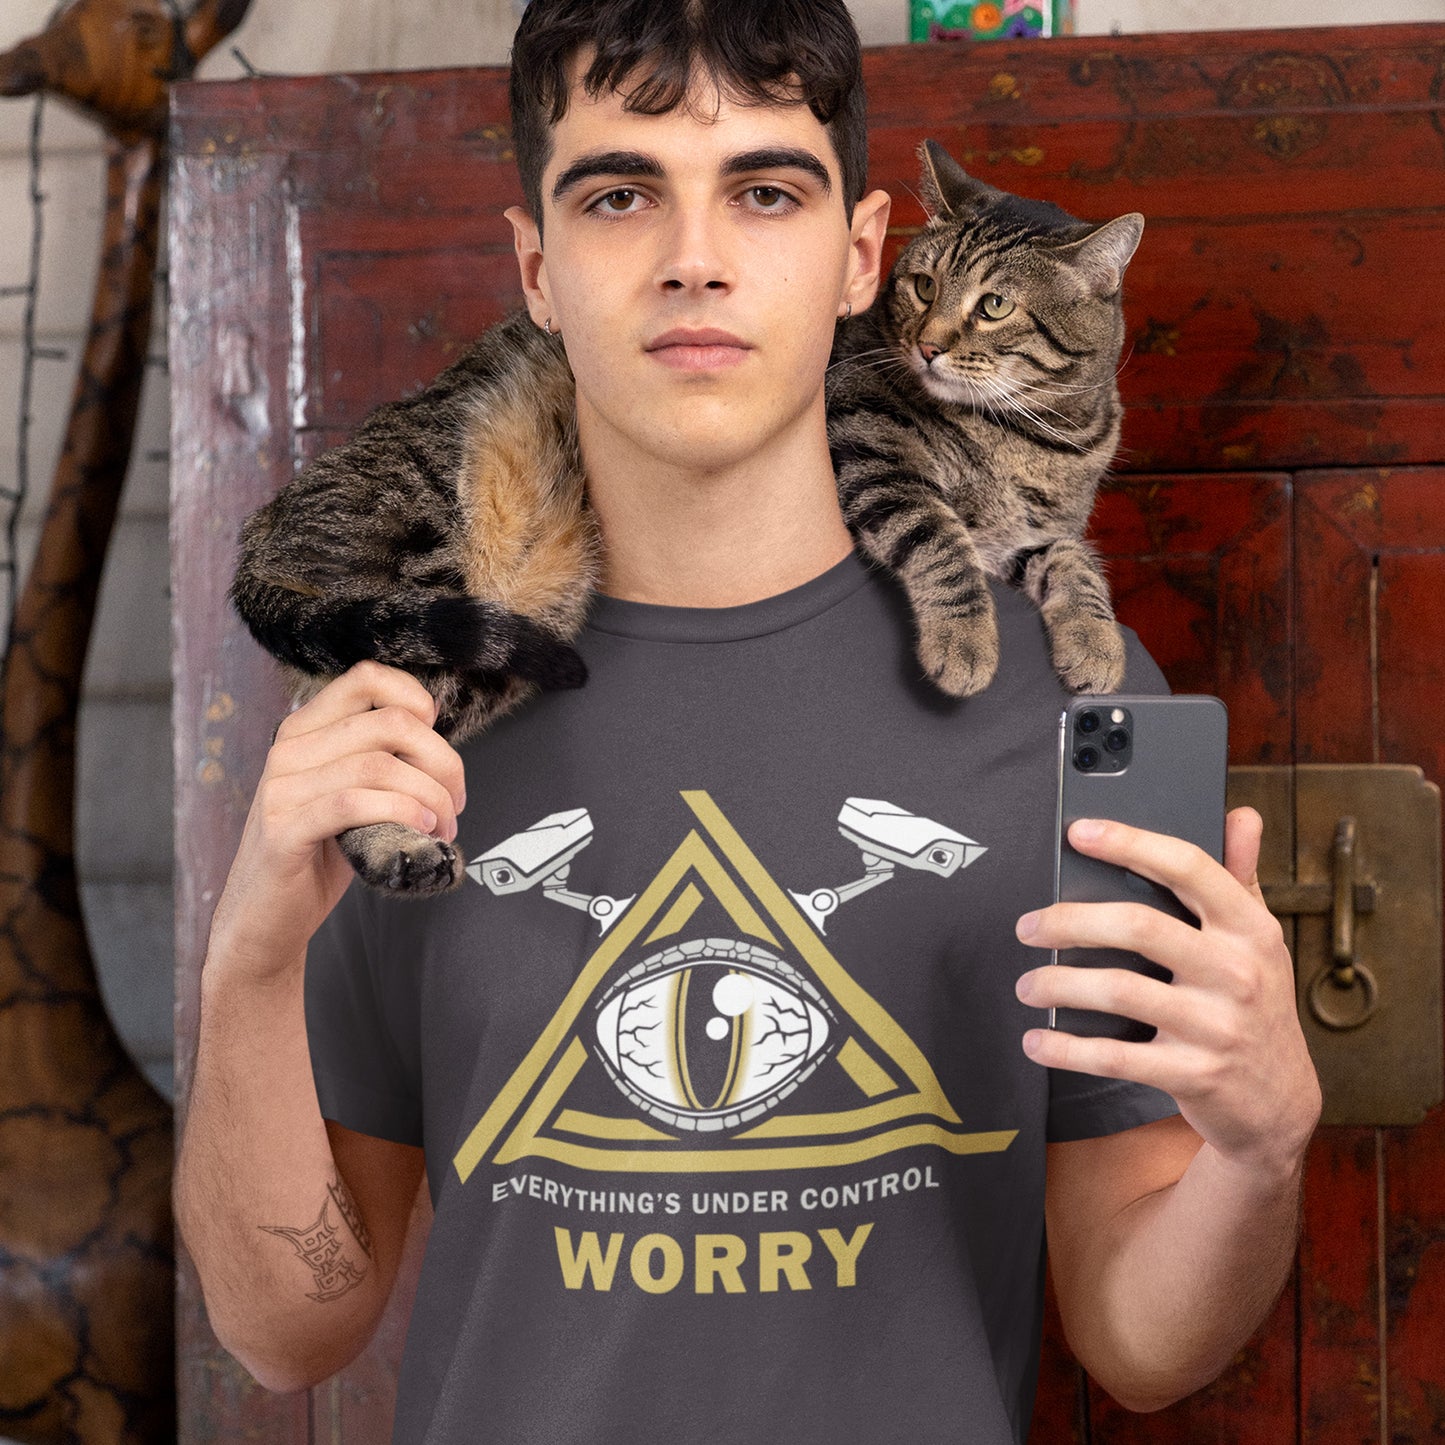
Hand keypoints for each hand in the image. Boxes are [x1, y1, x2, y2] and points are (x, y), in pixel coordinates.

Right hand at [207, 661, 466, 981]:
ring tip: (442, 825)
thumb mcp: (352, 795)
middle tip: (454, 800)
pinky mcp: (283, 830)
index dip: (415, 699)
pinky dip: (400, 812)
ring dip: (429, 796)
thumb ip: (382, 762)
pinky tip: (420, 828)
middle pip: (389, 724)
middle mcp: (290, 749)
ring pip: (378, 766)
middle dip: (441, 761)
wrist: (266, 918)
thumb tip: (440, 746)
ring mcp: (281, 788)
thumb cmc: (318, 855)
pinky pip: (353, 804)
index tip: (437, 739)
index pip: (367, 678)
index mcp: (307, 730)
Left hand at [1013, 808, 1322, 1178]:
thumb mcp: (1259, 940)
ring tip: (1027, 984)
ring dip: (1057, 985)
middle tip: (1027, 927)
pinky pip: (1114, 1057)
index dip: (1130, 842)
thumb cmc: (1256, 1005)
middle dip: (1068, 921)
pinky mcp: (1194, 1074)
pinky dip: (1066, 1049)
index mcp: (1249, 928)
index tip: (1079, 832)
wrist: (1280, 1104)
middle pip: (1137, 926)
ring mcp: (1216, 1025)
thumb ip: (1241, 876)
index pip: (1187, 867)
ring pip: (1117, 991)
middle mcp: (1236, 971)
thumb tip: (1241, 814)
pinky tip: (1038, 1041)